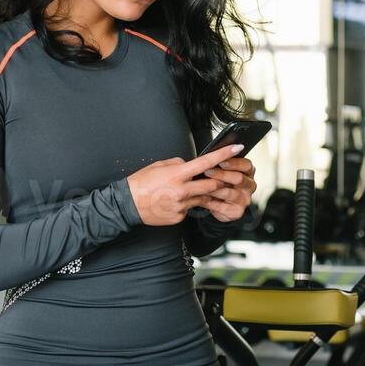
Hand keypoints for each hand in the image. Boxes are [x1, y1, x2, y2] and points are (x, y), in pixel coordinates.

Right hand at [126, 144, 241, 225]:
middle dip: (218, 181)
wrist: (128, 204)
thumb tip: (189, 164)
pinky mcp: (179, 217)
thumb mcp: (159, 166)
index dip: (224, 154)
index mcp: (177, 174)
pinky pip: (190, 209)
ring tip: (186, 191)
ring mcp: (182, 206)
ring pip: (202, 198)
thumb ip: (178, 164)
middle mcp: (182, 190)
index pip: (206, 162)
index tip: (237, 148)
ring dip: (201, 193)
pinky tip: (174, 202)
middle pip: (212, 185)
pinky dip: (187, 205)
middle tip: (217, 178)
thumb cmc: (141, 183)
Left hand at [196, 153, 256, 222]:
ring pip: (230, 193)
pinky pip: (223, 206)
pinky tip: (202, 197)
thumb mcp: (221, 169)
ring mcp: (245, 199)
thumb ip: (219, 161)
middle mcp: (249, 185)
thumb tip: (208, 154)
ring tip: (201, 185)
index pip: (246, 165)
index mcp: (248, 172)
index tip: (220, 160)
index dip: (233, 162)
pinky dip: (210, 201)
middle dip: (221, 174)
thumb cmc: (219, 182)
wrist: (217, 204)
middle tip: (207, 171)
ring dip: (214, 188)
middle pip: (239, 178)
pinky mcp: (237, 211)